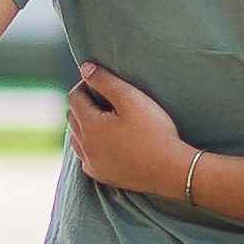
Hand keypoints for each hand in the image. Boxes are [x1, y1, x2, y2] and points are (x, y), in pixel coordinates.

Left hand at [65, 63, 203, 200]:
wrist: (170, 169)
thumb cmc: (154, 131)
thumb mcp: (131, 99)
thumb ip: (106, 81)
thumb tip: (85, 68)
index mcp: (90, 125)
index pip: (75, 97)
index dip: (85, 85)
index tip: (101, 82)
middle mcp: (85, 146)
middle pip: (73, 117)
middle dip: (84, 104)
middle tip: (105, 99)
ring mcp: (92, 163)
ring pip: (76, 139)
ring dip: (84, 126)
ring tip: (104, 119)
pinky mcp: (101, 175)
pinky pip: (85, 158)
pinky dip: (90, 147)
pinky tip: (104, 143)